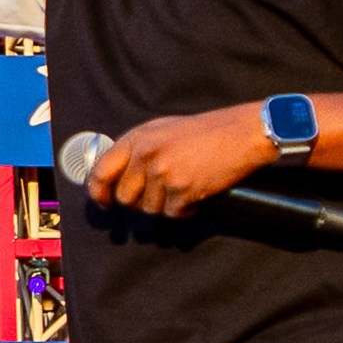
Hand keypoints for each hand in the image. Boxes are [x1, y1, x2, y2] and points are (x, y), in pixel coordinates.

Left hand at [80, 103, 283, 217]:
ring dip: (166, 205)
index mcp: (137, 138)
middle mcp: (145, 155)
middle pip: (125, 197)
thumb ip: (138, 149)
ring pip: (149, 209)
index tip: (103, 202)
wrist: (244, 132)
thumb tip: (115, 175)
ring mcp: (163, 173)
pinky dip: (185, 210)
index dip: (98, 192)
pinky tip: (197, 195)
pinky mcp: (182, 189)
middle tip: (161, 195)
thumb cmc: (207, 131)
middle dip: (141, 202)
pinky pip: (173, 213)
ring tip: (185, 188)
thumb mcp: (163, 130)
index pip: (101, 172)